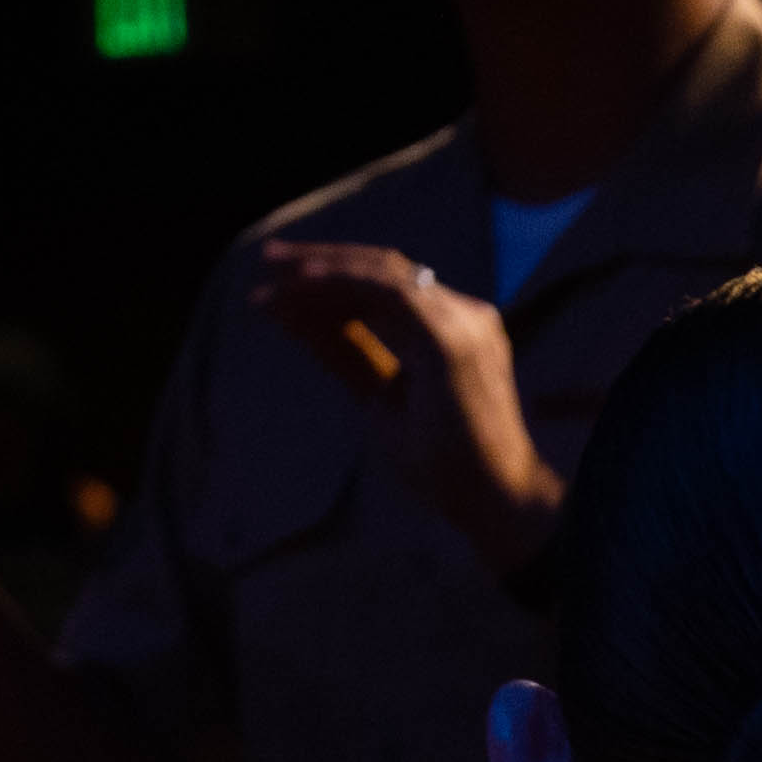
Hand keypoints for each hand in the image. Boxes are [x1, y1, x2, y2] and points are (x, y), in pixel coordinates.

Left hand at [248, 241, 561, 569]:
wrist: (493, 502)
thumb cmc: (445, 466)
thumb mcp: (382, 400)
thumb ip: (347, 355)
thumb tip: (295, 318)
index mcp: (454, 331)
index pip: (388, 288)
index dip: (334, 280)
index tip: (282, 285)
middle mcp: (464, 317)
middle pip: (385, 269)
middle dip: (322, 260)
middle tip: (268, 258)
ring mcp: (462, 323)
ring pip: (382, 272)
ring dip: (323, 267)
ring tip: (272, 269)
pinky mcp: (449, 338)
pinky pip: (388, 291)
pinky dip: (343, 281)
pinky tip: (302, 282)